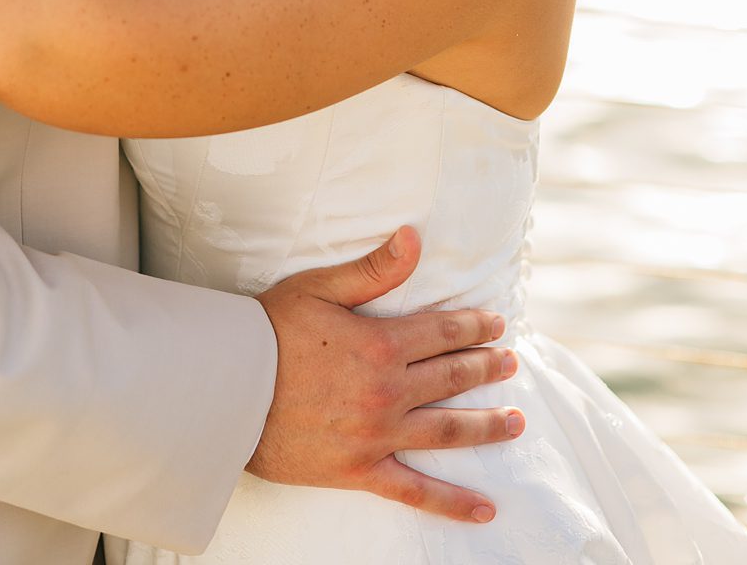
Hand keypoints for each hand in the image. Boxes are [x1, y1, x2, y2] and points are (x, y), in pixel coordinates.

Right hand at [249, 227, 522, 524]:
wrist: (230, 390)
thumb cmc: (270, 331)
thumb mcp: (320, 288)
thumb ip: (373, 269)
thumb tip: (414, 237)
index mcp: (381, 344)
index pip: (442, 332)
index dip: (474, 327)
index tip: (496, 325)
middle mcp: (388, 392)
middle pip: (451, 379)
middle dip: (486, 368)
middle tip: (510, 363)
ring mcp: (377, 435)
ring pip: (446, 432)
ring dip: (486, 426)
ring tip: (516, 421)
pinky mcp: (361, 470)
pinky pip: (415, 490)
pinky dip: (452, 503)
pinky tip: (484, 509)